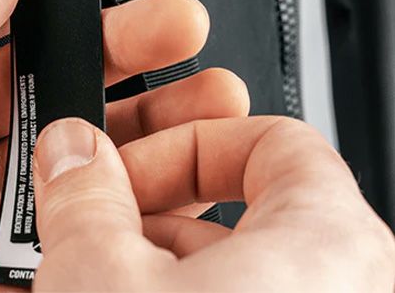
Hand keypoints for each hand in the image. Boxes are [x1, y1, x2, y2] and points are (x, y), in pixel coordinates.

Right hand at [31, 116, 394, 291]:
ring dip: (155, 272)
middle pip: (243, 212)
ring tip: (90, 284)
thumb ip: (82, 197)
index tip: (133, 159)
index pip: (273, 140)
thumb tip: (69, 151)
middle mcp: (346, 290)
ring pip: (235, 280)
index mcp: (327, 244)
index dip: (189, 138)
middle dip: (153, 214)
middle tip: (95, 228)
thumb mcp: (101, 283)